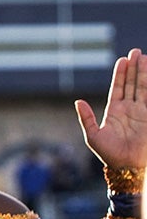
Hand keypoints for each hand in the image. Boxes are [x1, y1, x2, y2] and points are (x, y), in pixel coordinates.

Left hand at [79, 48, 146, 182]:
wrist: (126, 166)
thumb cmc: (108, 153)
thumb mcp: (93, 135)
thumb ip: (86, 118)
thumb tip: (77, 101)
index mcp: (114, 111)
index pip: (118, 88)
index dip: (121, 74)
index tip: (123, 60)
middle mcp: (129, 109)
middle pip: (132, 83)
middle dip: (134, 68)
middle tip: (136, 52)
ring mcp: (141, 112)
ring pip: (143, 87)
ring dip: (144, 73)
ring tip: (144, 57)